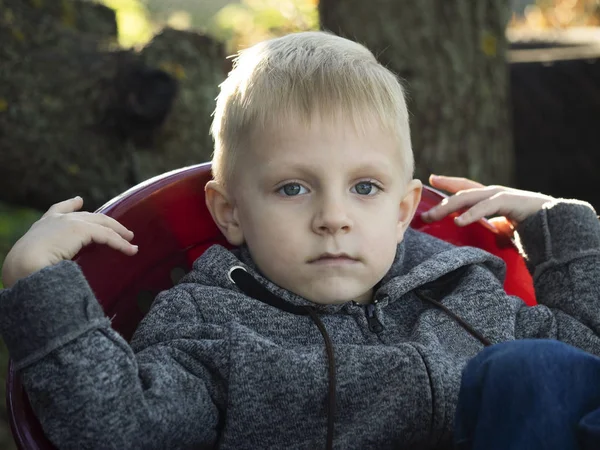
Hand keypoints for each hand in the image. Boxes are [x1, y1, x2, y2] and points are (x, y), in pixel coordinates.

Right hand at [1, 197, 137, 288]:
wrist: (23, 265)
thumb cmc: (26, 271)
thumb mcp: (37, 260)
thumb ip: (49, 258)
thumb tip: (57, 271)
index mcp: (42, 225)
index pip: (58, 209)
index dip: (70, 204)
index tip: (78, 200)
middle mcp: (56, 219)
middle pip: (89, 216)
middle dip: (108, 223)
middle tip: (123, 231)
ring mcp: (69, 222)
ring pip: (102, 225)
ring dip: (119, 234)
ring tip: (131, 242)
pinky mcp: (81, 229)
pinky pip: (107, 236)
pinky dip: (120, 244)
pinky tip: (130, 250)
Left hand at [420, 175, 554, 232]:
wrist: (557, 225)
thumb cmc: (530, 228)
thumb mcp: (502, 229)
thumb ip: (488, 228)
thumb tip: (474, 236)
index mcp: (490, 197)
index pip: (465, 187)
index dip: (449, 183)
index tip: (432, 178)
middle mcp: (493, 193)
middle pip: (462, 193)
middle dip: (442, 202)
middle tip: (423, 212)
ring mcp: (501, 195)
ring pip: (469, 198)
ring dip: (449, 207)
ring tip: (433, 216)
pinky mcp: (510, 202)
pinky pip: (487, 207)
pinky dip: (472, 214)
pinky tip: (459, 222)